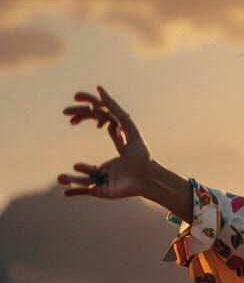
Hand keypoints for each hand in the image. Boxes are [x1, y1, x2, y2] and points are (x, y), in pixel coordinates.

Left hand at [58, 85, 153, 199]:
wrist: (141, 183)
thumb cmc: (126, 187)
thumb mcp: (99, 188)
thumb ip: (82, 187)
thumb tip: (63, 192)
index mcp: (117, 146)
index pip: (99, 129)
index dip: (84, 121)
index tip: (70, 121)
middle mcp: (122, 137)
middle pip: (100, 117)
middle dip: (84, 112)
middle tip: (68, 109)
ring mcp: (127, 133)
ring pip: (107, 113)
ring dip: (92, 102)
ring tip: (77, 96)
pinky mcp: (131, 129)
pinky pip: (118, 112)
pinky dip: (109, 100)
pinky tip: (99, 91)